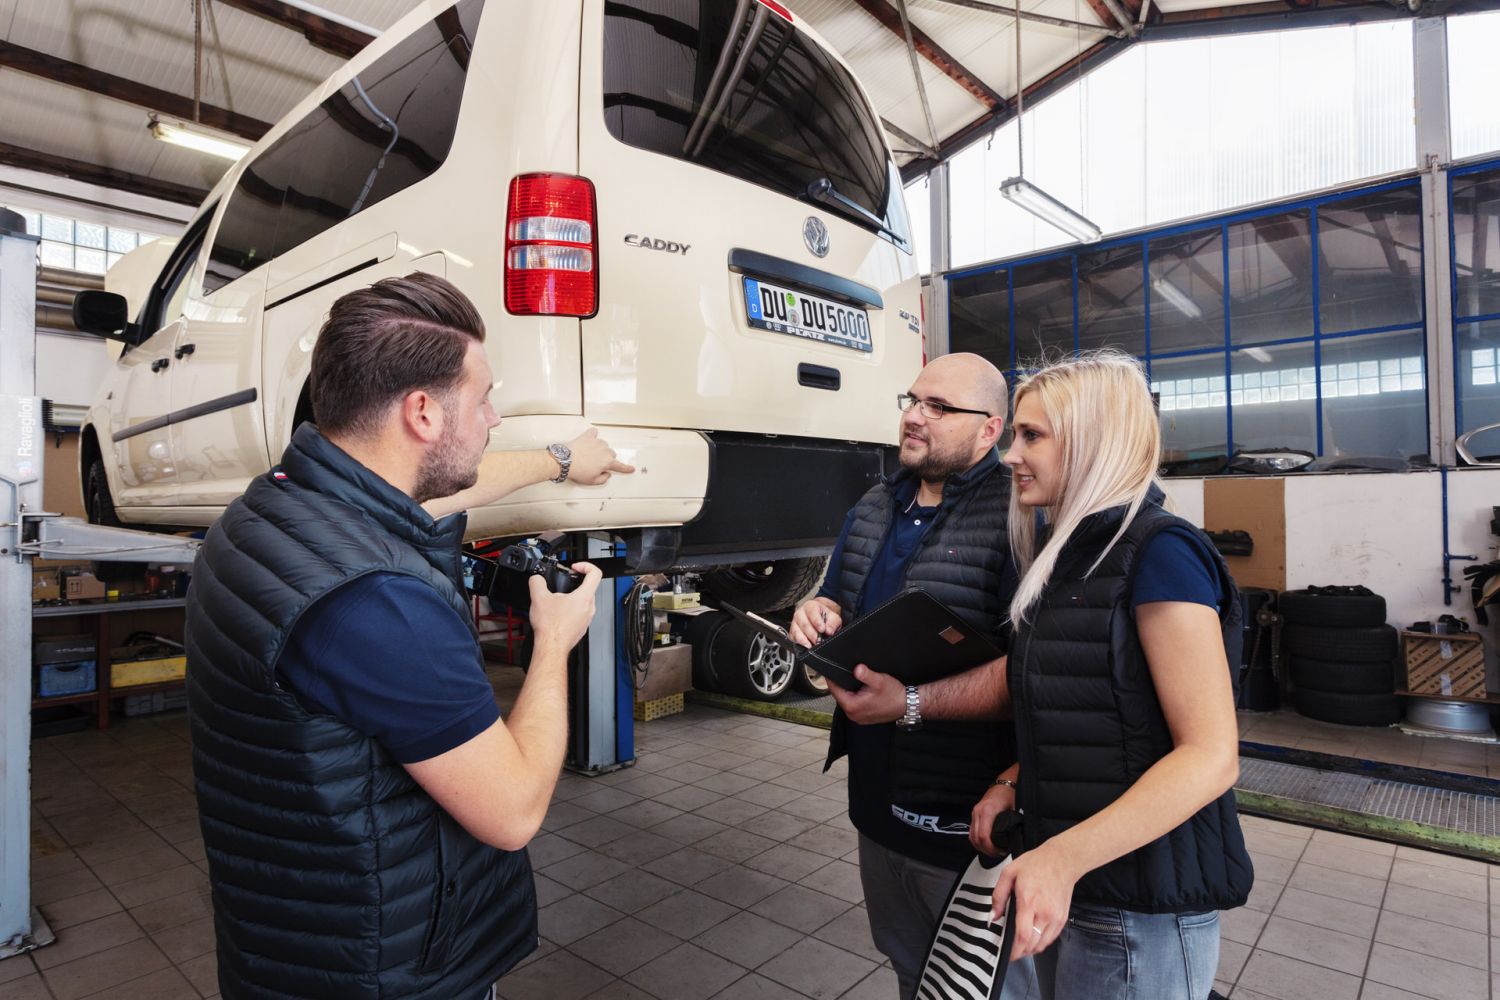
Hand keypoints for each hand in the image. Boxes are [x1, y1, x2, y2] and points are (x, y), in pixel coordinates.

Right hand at [526, 561, 601, 652]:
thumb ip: (537, 582)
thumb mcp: (538, 597)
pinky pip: (579, 614)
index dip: (586, 566)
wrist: (551, 647)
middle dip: (574, 584)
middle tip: (562, 585)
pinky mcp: (581, 628)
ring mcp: (586, 619)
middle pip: (589, 588)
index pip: (595, 573)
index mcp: (584, 597)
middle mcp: (589, 608)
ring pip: (583, 602)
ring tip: (557, 601)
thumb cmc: (551, 627)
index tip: (575, 568)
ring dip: (572, 598)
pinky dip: (570, 610)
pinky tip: (557, 614)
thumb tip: (536, 579)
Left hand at [566, 428, 635, 484]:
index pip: (620, 466)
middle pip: (611, 454)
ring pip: (603, 445)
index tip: (631, 468)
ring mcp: (597, 442)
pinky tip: (590, 438)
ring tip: (589, 454)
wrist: (564, 461)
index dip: (626, 468)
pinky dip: (593, 435)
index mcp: (607, 462)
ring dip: (599, 449)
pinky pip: (594, 432)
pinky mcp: (588, 436)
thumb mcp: (592, 481)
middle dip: (606, 458)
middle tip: (596, 464)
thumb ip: (603, 478)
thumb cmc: (577, 470)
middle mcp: (604, 450)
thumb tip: (606, 474)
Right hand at [789, 596, 841, 647]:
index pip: (812, 613)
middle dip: (812, 634)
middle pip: (804, 624)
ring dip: (805, 640)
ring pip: (797, 632)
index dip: (817, 622)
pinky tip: (807, 646)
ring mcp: (795, 623)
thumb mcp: (833, 617)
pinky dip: (800, 643)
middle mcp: (800, 613)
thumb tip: (829, 631)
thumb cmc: (826, 616)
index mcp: (810, 606)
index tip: (822, 630)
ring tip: (812, 645)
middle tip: (819, 641)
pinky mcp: (792, 632)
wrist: (821, 617)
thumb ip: (833, 623)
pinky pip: (793, 638)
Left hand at [826, 664, 904, 723]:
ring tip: (855, 681)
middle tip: (846, 672)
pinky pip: (854, 704)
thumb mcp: (879, 680)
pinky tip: (862, 690)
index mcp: (852, 706)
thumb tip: (856, 668)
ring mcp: (858, 717)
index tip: (831, 668)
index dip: (832, 678)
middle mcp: (853, 714)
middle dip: (842, 684)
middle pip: (840, 695)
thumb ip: (866, 674)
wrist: (908, 705)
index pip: (834, 690)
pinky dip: (855, 697)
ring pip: (847, 700)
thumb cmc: (894, 695)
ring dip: (849, 691)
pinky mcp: (864, 717)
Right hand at [969, 782, 1015, 855]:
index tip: (1000, 852)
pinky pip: (972, 831)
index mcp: (988, 811)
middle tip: (998, 854)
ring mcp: (975, 812)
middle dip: (986, 850)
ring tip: (993, 851)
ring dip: (981, 847)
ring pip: (972, 836)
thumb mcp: (1015, 809)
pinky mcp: (975, 814)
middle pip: (976, 839)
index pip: (984, 836)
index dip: (991, 848)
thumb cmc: (1010, 793)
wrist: (1005, 783)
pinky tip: (987, 844)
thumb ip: (1014, 824)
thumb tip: (1017, 839)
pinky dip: (978, 840)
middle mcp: (978, 811)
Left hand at [991, 840, 1079, 960]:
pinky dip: (1040, 943)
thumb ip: (998, 896)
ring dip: (1030, 949)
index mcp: (1029, 902)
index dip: (1014, 950)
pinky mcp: (1062, 918)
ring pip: (1042, 945)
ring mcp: (1055, 918)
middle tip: (1010, 951)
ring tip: (1020, 946)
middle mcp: (1044, 913)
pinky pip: (1050, 939)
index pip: (1022, 936)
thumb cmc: (1036, 864)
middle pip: (1032, 945)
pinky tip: (1032, 938)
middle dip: (1019, 952)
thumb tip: (993, 916)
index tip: (1006, 954)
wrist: (1063, 860)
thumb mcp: (1009, 873)